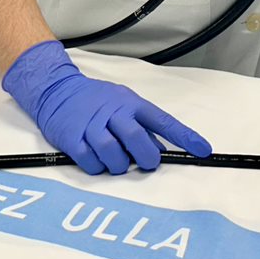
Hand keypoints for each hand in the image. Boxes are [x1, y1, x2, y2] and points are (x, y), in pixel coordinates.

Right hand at [2, 40, 211, 174]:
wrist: (56, 90)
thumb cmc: (94, 99)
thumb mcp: (121, 102)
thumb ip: (141, 124)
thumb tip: (161, 149)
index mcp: (130, 103)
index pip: (163, 121)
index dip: (185, 137)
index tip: (203, 150)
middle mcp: (112, 113)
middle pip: (137, 140)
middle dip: (146, 158)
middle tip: (145, 163)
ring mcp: (91, 126)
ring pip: (114, 155)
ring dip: (119, 165)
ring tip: (116, 162)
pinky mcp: (73, 139)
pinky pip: (91, 163)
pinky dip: (98, 168)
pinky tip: (97, 161)